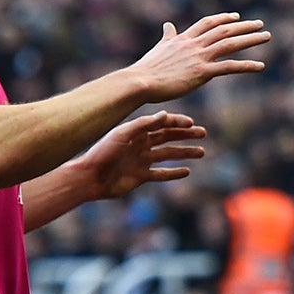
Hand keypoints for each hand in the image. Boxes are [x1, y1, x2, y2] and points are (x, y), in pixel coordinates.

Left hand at [76, 112, 207, 200]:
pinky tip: (187, 171)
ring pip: (168, 155)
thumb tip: (165, 115)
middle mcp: (140, 144)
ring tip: (201, 152)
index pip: (161, 124)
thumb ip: (143, 124)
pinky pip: (161, 174)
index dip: (177, 122)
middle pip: (168, 137)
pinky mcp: (140, 176)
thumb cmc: (103, 152)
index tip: (192, 124)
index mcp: (136, 131)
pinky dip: (174, 173)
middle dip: (185, 135)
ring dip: (184, 153)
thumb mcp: (123, 134)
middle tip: (203, 133)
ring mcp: (141, 160)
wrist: (90, 177)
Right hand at [132, 13, 271, 101]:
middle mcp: (194, 44)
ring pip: (230, 43)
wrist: (141, 81)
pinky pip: (230, 67)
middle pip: (224, 30)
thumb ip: (168, 37)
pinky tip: (261, 66)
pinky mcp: (202, 72)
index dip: (223, 18)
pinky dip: (247, 65)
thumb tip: (168, 25)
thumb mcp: (159, 48)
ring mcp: (199, 57)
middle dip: (244, 26)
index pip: (208, 23)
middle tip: (260, 24)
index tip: (236, 16)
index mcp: (184, 39)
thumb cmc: (147, 69)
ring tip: (267, 37)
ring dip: (251, 39)